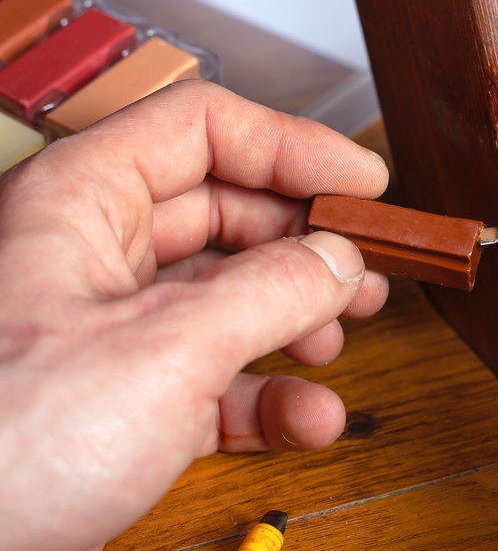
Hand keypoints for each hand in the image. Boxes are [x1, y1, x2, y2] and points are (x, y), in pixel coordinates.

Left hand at [0, 81, 389, 550]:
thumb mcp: (162, 350)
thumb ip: (269, 292)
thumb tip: (337, 259)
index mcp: (80, 204)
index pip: (203, 131)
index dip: (291, 147)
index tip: (361, 181)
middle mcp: (96, 261)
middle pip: (228, 215)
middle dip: (305, 244)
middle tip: (364, 267)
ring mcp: (112, 337)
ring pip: (228, 300)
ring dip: (296, 321)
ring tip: (338, 341)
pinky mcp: (125, 407)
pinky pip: (217, 381)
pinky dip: (270, 398)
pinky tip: (307, 418)